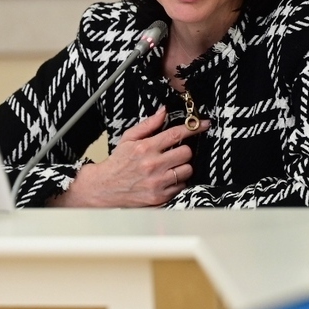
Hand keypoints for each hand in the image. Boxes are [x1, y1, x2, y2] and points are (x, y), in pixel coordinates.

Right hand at [51, 106, 200, 206]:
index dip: (193, 128)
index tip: (204, 124)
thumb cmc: (118, 162)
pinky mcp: (160, 197)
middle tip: (175, 152)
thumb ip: (148, 125)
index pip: (176, 134)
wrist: (105, 188)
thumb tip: (163, 111)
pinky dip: (178, 182)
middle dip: (183, 150)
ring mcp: (157, 182)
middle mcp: (152, 165)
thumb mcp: (128, 138)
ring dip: (182, 167)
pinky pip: (182, 186)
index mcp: (145, 148)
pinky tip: (166, 179)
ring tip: (171, 166)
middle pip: (186, 152)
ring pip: (187, 170)